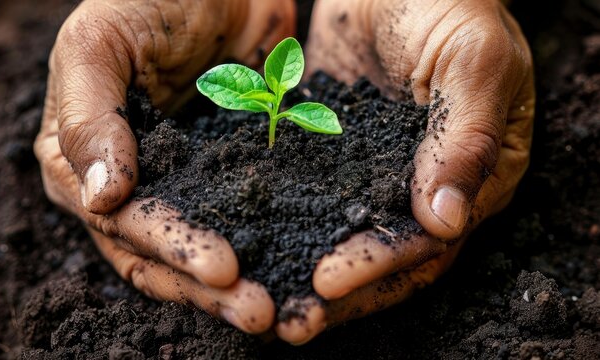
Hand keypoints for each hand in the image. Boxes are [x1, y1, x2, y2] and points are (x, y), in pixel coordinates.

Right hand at [34, 0, 295, 333]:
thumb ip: (89, 117)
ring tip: (279, 310)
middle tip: (260, 311)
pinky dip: (267, 246)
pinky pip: (245, 218)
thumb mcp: (99, 43)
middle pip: (161, 255)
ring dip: (237, 285)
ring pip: (203, 247)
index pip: (122, 224)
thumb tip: (99, 197)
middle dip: (208, 287)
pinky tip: (295, 272)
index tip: (222, 268)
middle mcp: (130, 184)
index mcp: (79, 161)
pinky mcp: (228, 175)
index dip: (170, 248)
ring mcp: (181, 183)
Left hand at [275, 0, 534, 342]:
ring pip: (344, 234)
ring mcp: (379, 171)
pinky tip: (251, 243)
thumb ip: (466, 139)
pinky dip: (286, 222)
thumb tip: (446, 222)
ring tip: (263, 300)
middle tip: (290, 320)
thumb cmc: (452, 4)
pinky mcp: (338, 153)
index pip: (426, 239)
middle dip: (339, 292)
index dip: (378, 263)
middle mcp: (426, 185)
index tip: (328, 281)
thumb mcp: (473, 61)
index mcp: (476, 175)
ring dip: (307, 268)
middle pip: (384, 256)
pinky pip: (312, 195)